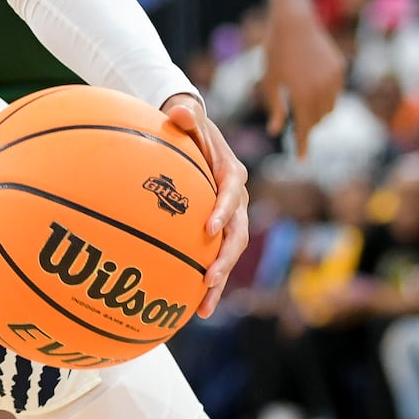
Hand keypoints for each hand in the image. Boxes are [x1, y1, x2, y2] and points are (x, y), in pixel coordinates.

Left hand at [161, 91, 248, 318]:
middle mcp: (236, 199)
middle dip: (225, 259)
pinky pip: (215, 256)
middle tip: (208, 279)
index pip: (232, 194)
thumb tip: (180, 111)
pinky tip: (194, 305)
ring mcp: (229, 217)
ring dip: (219, 279)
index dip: (223, 212)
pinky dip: (208, 280)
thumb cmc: (186, 124)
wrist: (191, 133)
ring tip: (204, 307)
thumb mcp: (186, 115)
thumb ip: (185, 115)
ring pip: (230, 252)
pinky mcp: (217, 229)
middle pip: (237, 233)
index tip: (208, 229)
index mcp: (231, 173)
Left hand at [261, 8, 344, 153]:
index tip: (301, 159)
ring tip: (303, 107)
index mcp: (302, 96)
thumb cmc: (275, 51)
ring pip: (330, 108)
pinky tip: (313, 89)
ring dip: (318, 113)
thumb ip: (275, 108)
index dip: (302, 145)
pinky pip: (336, 92)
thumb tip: (275, 131)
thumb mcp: (270, 81)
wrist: (294, 22)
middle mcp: (323, 91)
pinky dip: (326, 97)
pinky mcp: (340, 69)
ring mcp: (334, 80)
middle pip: (318, 120)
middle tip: (296, 128)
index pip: (304, 129)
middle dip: (308, 126)